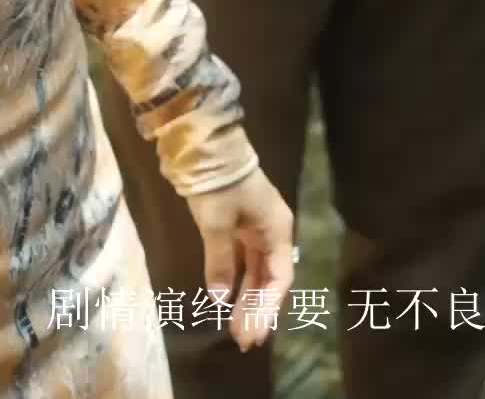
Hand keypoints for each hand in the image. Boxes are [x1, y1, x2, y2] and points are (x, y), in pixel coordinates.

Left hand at [185, 167, 295, 351]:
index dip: (267, 309)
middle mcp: (272, 231)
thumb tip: (219, 300)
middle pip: (269, 278)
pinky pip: (242, 260)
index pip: (279, 278)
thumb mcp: (217, 223)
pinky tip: (226, 299)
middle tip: (243, 341)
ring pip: (255, 271)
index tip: (253, 334)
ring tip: (234, 328)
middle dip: (257, 310)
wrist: (205, 144)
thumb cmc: (218, 182)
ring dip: (246, 298)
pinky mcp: (239, 224)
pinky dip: (235, 280)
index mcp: (277, 229)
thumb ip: (220, 262)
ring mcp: (256, 227)